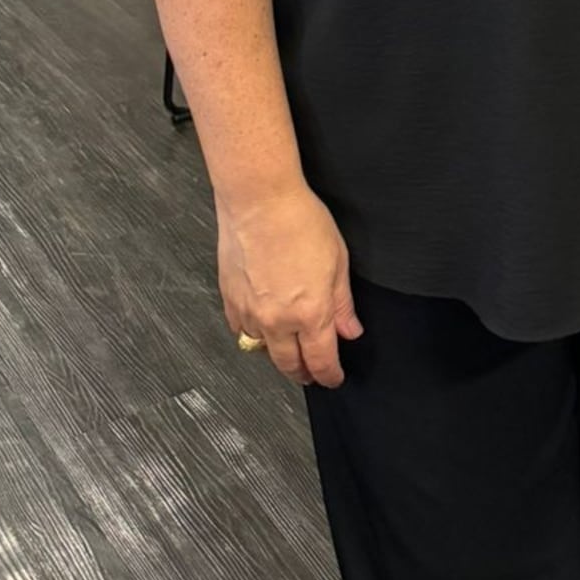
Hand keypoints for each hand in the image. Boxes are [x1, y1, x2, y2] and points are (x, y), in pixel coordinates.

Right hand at [217, 183, 363, 387]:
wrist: (259, 200)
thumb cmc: (300, 221)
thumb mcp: (338, 261)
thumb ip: (342, 303)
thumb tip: (350, 330)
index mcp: (310, 313)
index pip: (321, 360)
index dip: (329, 375)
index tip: (333, 378)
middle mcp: (278, 320)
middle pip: (289, 365)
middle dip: (303, 374)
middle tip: (311, 374)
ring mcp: (250, 313)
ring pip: (262, 350)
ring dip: (278, 353)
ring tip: (289, 348)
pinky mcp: (230, 300)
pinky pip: (242, 330)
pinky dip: (254, 333)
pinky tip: (263, 325)